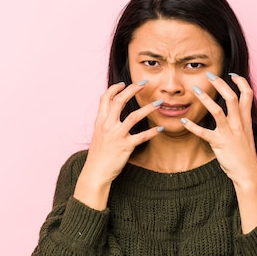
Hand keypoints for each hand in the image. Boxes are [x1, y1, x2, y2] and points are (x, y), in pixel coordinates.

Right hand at [74, 81, 162, 209]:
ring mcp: (116, 136)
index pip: (105, 98)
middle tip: (144, 83)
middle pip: (119, 101)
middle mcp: (107, 125)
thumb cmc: (98, 154)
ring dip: (147, 108)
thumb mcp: (98, 134)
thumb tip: (112, 113)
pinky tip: (160, 128)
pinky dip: (152, 132)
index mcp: (100, 121)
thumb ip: (105, 122)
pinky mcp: (125, 147)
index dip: (115, 88)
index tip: (124, 84)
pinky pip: (141, 137)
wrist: (96, 172)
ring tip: (158, 102)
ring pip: (133, 116)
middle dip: (132, 89)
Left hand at [182, 73, 256, 232]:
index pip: (247, 94)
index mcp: (246, 119)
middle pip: (231, 97)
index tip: (231, 74)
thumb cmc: (245, 153)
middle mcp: (239, 123)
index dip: (240, 82)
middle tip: (209, 75)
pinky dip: (193, 126)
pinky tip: (184, 121)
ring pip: (218, 111)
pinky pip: (204, 133)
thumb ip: (240, 120)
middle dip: (220, 84)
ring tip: (195, 91)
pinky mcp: (220, 143)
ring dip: (206, 99)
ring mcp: (229, 133)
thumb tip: (232, 110)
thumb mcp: (246, 133)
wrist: (248, 172)